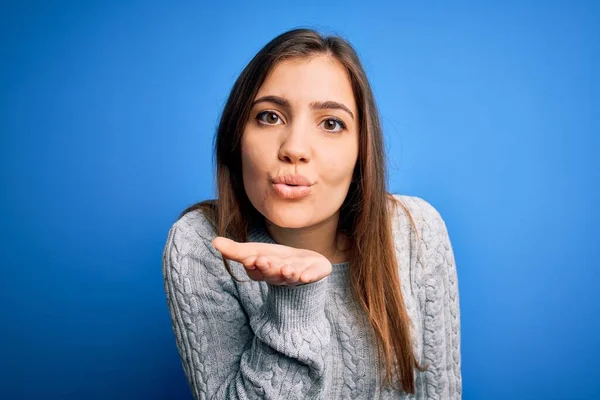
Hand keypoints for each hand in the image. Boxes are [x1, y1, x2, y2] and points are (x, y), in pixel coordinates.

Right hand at [212, 237, 331, 285]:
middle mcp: (279, 277)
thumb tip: (214, 241)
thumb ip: (235, 250)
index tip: (251, 259)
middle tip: (264, 261)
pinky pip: (312, 276)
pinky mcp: (313, 273)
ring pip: (291, 277)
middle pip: (272, 274)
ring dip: (288, 274)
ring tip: (287, 269)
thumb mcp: (254, 252)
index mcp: (263, 273)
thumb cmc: (274, 259)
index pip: (255, 271)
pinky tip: (306, 276)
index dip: (253, 265)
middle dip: (269, 268)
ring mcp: (297, 277)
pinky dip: (309, 276)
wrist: (302, 265)